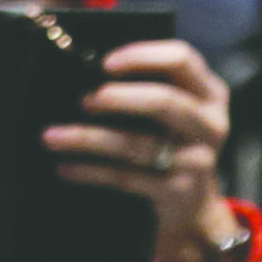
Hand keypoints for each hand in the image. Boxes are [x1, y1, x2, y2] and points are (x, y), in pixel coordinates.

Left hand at [44, 39, 242, 261]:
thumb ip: (145, 83)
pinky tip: (64, 167)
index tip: (105, 62)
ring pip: (137, 145)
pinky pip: (127, 179)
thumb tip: (85, 68)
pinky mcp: (178, 193)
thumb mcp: (172, 109)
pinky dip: (91, 171)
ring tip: (51, 136)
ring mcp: (197, 161)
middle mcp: (209, 124)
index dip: (142, 55)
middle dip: (120, 98)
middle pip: (165, 101)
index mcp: (208, 92)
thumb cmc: (170, 139)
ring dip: (89, 139)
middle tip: (83, 100)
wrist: (194, 205)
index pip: (182, 58)